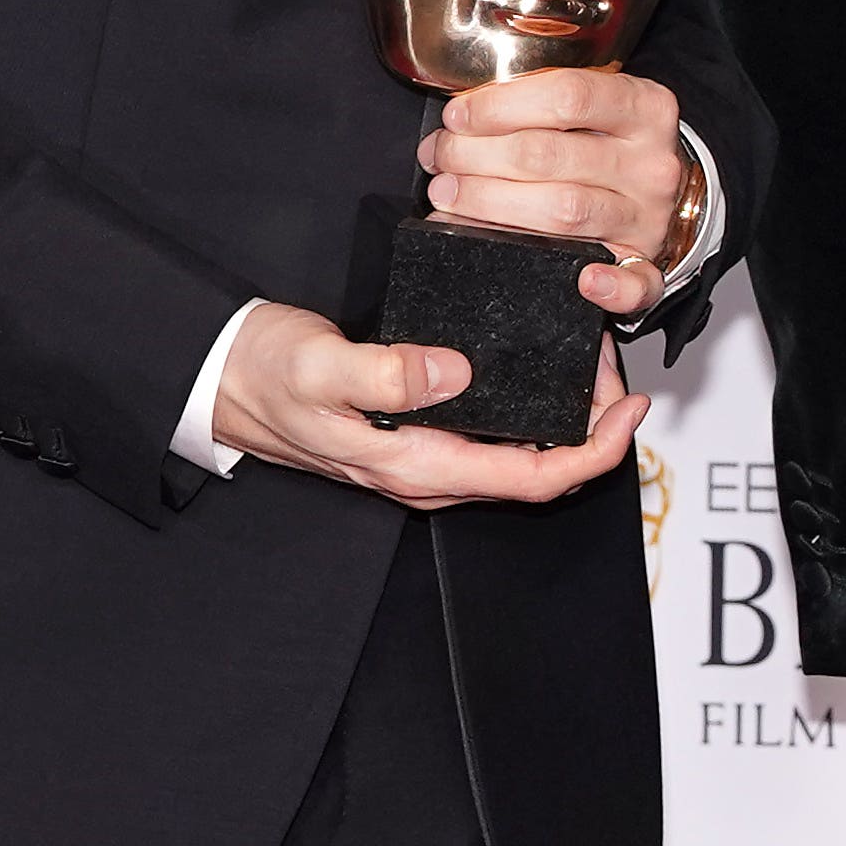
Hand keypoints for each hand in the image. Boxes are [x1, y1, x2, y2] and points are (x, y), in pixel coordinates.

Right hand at [205, 302, 641, 507]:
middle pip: (536, 471)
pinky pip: (490, 435)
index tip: (629, 409)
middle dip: (589, 429)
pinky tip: (538, 372)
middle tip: (613, 369)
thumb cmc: (262, 374)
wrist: (216, 379)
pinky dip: (527, 409)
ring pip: (516, 454)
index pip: (530, 479)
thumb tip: (453, 372)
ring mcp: (421, 457)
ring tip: (589, 366)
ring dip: (562, 419)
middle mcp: (426, 472)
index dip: (594, 452)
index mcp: (413, 466)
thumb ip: (385, 372)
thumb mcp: (319, 366)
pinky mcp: (414, 434)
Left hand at [426, 67, 692, 319]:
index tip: (457, 116)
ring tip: (449, 195)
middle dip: (476, 155)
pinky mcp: (645, 263)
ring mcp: (648, 217)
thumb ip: (539, 103)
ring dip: (491, 204)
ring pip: (565, 211)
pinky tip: (583, 281)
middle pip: (551, 155)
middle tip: (440, 158)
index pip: (569, 96)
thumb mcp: (594, 106)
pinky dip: (611, 288)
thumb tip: (459, 123)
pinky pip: (637, 284)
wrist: (660, 188)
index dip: (499, 106)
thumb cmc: (609, 144)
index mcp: (645, 108)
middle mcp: (651, 163)